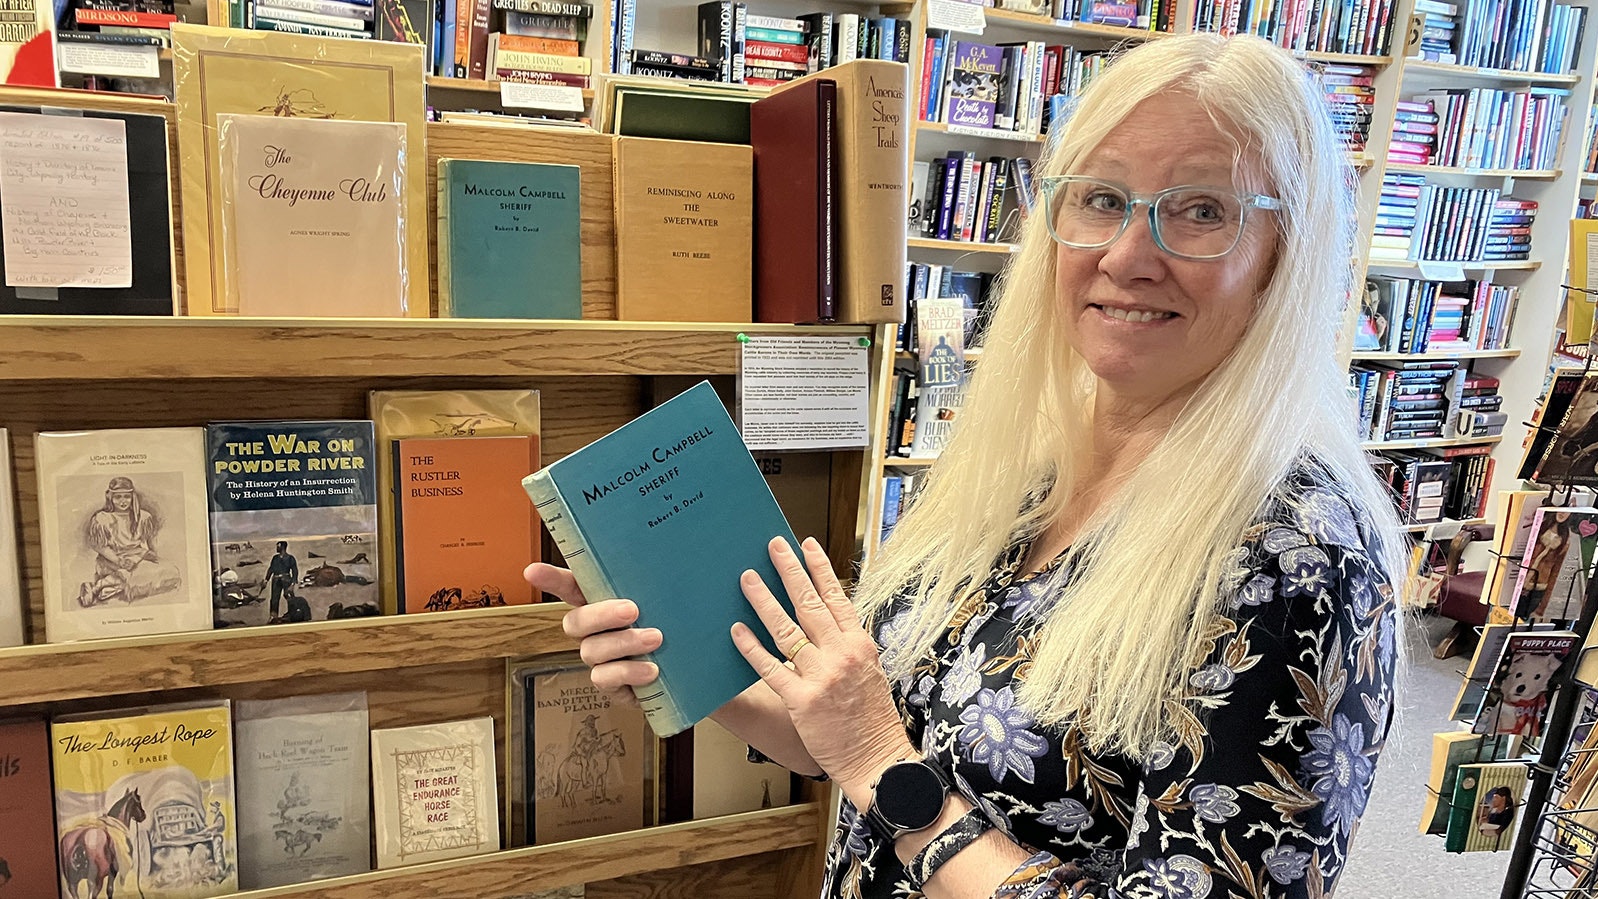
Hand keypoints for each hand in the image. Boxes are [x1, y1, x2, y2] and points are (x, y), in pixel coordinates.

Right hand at [523, 562, 660, 704]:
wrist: (690, 669)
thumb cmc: (673, 627)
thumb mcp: (665, 602)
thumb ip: (656, 586)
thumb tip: (673, 557)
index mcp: (602, 603)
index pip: (570, 587)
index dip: (550, 580)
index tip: (532, 572)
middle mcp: (594, 631)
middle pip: (575, 622)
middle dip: (601, 615)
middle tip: (632, 610)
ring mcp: (600, 659)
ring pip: (591, 650)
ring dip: (624, 643)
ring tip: (655, 639)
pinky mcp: (611, 685)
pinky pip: (604, 678)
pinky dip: (628, 673)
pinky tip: (651, 670)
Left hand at [731, 536, 915, 808]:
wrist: (878, 760)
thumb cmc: (873, 721)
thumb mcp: (870, 673)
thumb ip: (847, 647)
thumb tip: (824, 623)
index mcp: (859, 645)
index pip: (838, 597)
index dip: (820, 568)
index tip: (806, 544)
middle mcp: (841, 655)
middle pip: (810, 604)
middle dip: (790, 571)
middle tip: (772, 546)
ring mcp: (821, 677)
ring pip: (787, 630)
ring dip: (764, 601)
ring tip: (747, 578)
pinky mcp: (802, 701)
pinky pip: (771, 669)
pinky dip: (752, 648)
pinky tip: (736, 630)